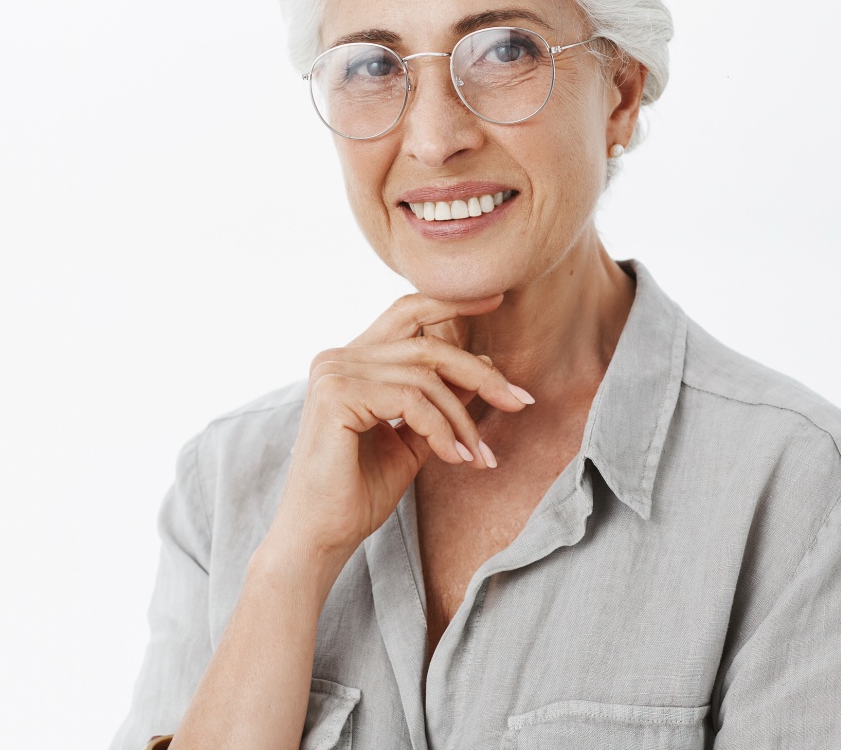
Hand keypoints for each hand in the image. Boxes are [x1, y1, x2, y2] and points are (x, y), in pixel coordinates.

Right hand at [265, 292, 532, 571]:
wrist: (320, 539)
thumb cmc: (360, 491)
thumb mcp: (415, 436)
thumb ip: (442, 398)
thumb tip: (484, 364)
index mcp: (352, 359)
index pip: (406, 313)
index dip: (452, 301)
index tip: (497, 300)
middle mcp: (338, 356)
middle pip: (427, 346)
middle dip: (479, 374)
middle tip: (520, 402)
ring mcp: (334, 372)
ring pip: (425, 377)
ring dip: (463, 419)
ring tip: (479, 457)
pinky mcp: (336, 394)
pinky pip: (411, 400)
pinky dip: (442, 429)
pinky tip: (454, 458)